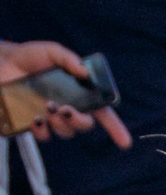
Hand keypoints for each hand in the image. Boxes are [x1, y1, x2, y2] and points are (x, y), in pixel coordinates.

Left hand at [0, 36, 129, 149]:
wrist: (2, 63)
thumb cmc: (28, 56)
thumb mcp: (51, 52)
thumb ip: (68, 59)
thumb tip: (85, 73)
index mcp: (78, 92)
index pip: (102, 112)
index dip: (115, 128)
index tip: (124, 142)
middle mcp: (68, 106)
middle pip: (85, 125)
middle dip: (80, 121)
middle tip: (65, 109)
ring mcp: (50, 117)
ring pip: (66, 132)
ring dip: (60, 122)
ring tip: (47, 106)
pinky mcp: (33, 124)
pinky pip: (44, 136)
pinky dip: (42, 130)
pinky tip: (35, 117)